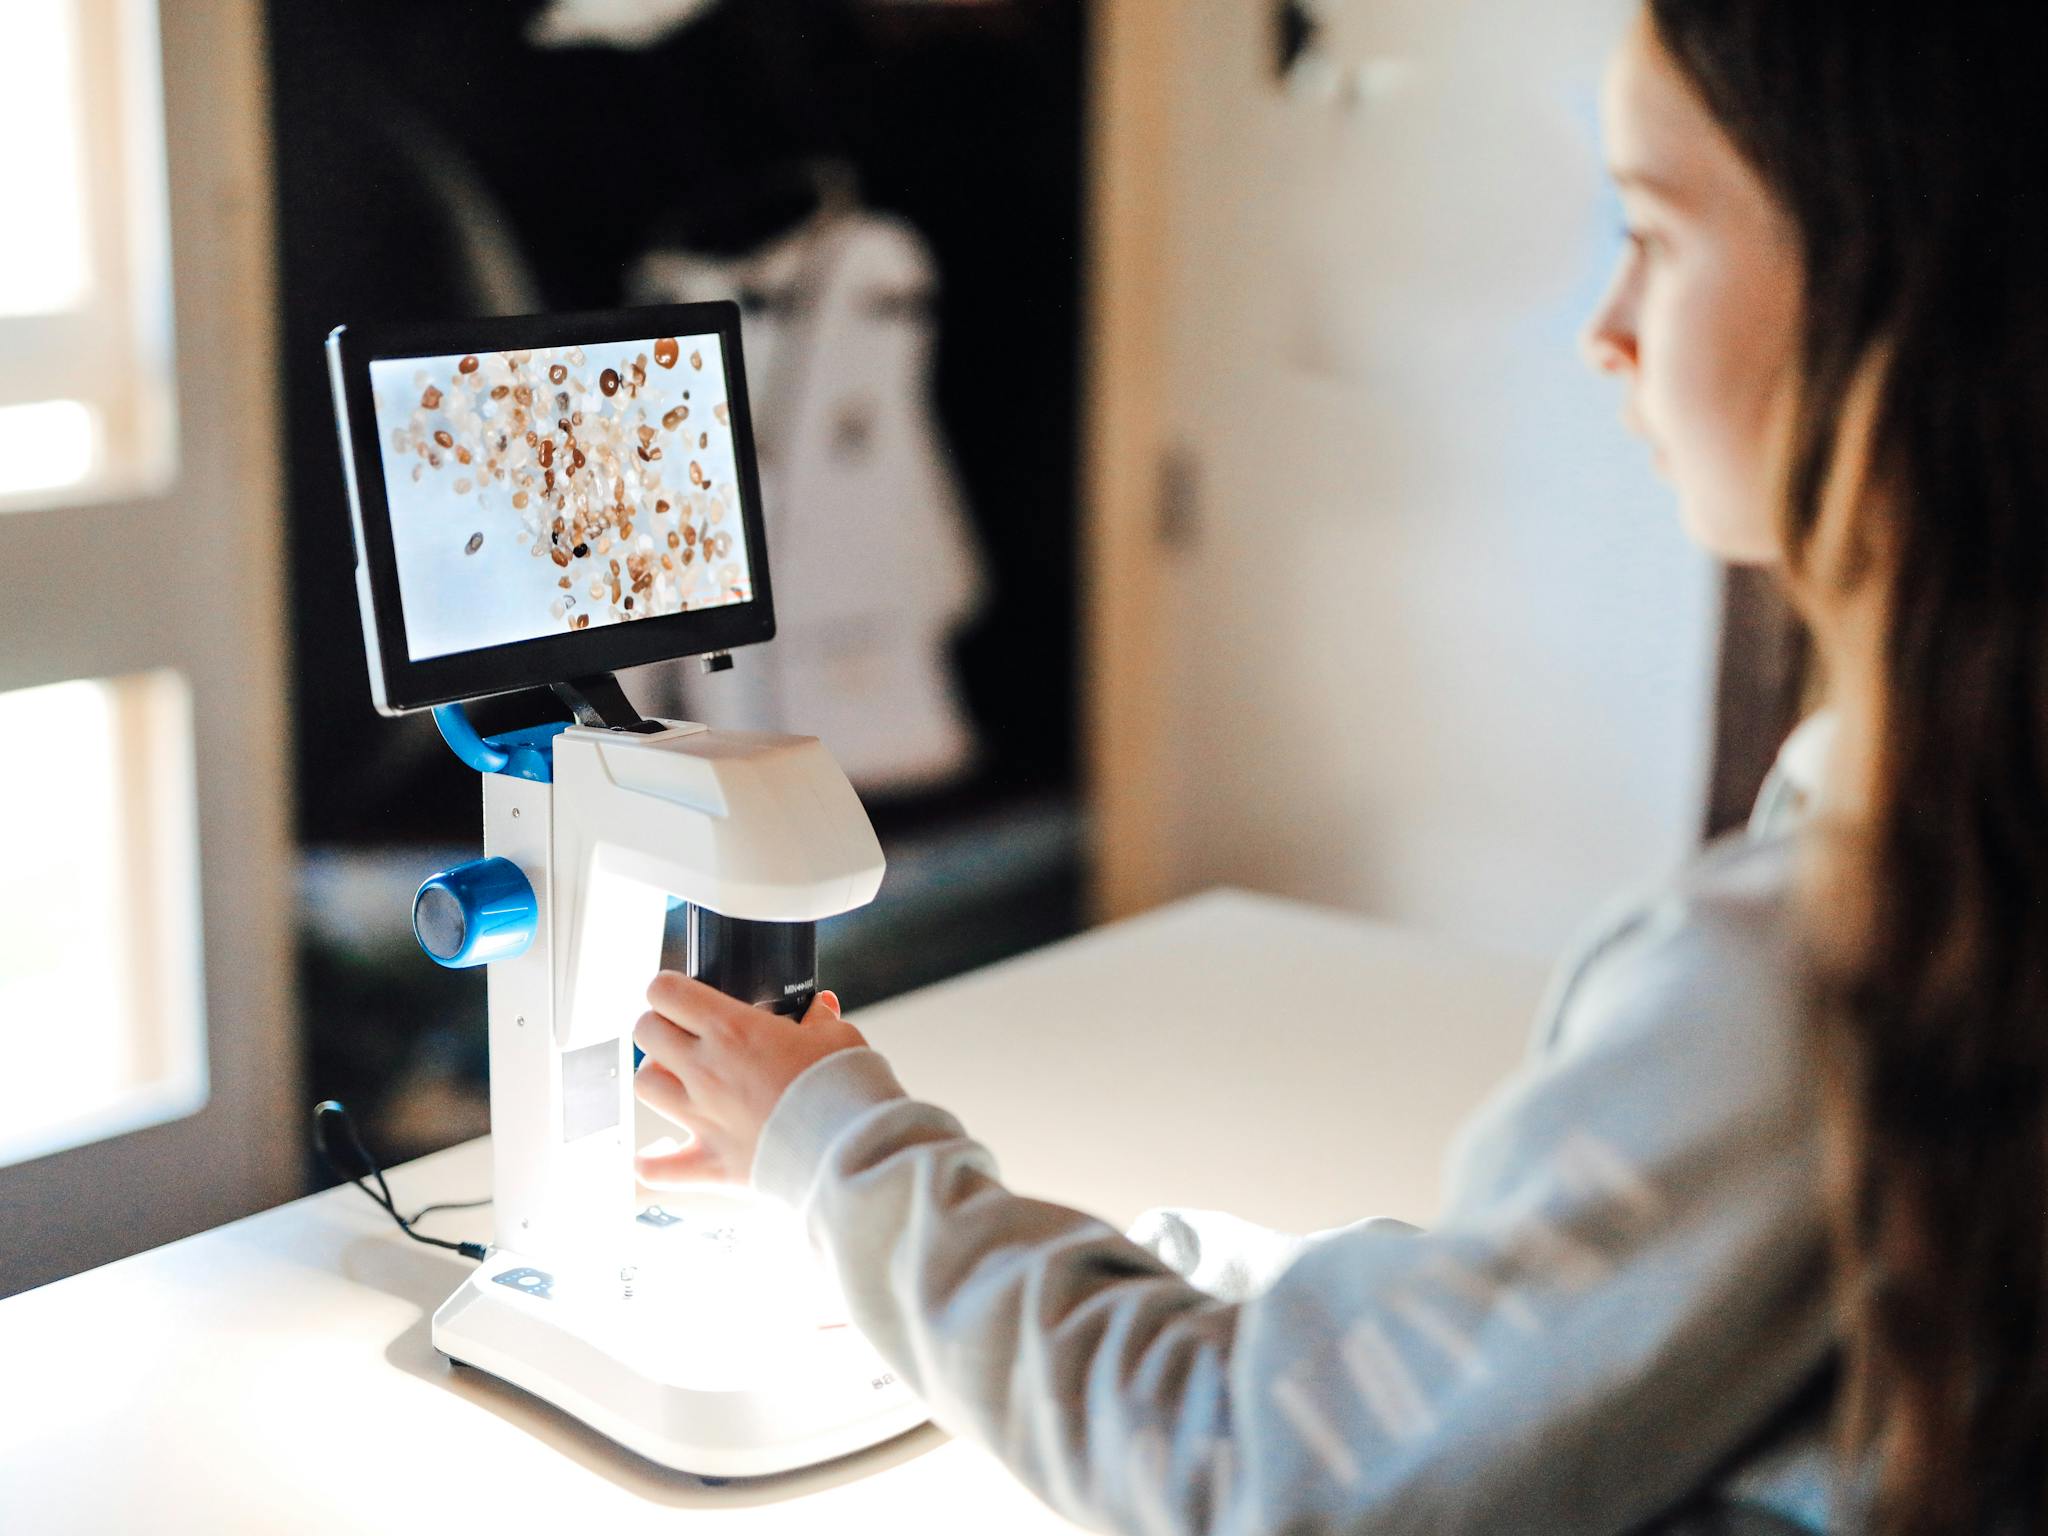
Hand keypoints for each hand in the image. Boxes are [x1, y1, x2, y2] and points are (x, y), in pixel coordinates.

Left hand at [632, 971, 867, 1186]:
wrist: (852, 1150)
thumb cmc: (845, 1090)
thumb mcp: (838, 1037)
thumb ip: (820, 1019)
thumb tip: (821, 1007)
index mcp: (733, 1030)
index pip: (666, 992)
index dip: (668, 988)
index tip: (680, 995)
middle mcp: (706, 1070)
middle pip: (646, 1032)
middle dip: (658, 1026)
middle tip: (680, 1033)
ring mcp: (702, 1118)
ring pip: (644, 1086)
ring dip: (657, 1078)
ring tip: (678, 1081)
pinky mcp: (710, 1163)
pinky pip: (655, 1168)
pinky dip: (652, 1161)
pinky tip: (656, 1155)